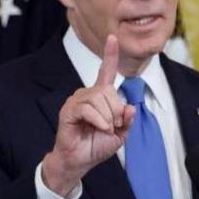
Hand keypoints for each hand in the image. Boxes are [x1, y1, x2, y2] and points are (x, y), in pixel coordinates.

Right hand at [42, 35, 135, 196]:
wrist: (80, 161)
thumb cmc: (96, 146)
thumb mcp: (120, 134)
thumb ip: (127, 120)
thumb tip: (129, 107)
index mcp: (100, 96)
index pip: (105, 71)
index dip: (110, 54)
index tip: (113, 37)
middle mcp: (87, 94)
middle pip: (108, 91)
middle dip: (116, 111)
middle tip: (112, 126)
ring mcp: (76, 101)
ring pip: (99, 99)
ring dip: (107, 118)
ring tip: (104, 129)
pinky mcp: (69, 110)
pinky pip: (88, 108)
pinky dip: (99, 120)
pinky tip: (99, 128)